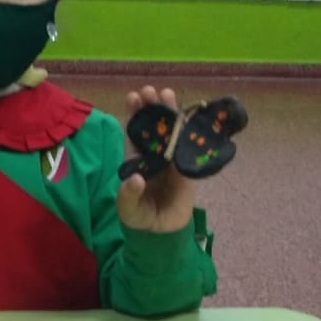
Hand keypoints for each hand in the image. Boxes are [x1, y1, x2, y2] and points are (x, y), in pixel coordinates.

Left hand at [117, 86, 196, 233]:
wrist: (163, 231)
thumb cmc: (140, 217)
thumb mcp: (129, 209)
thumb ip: (129, 195)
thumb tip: (136, 178)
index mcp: (136, 160)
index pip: (134, 133)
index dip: (134, 115)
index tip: (133, 97)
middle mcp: (153, 155)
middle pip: (153, 127)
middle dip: (151, 108)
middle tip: (150, 90)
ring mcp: (172, 159)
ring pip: (172, 131)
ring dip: (170, 112)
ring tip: (167, 93)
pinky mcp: (188, 166)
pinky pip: (190, 145)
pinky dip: (191, 130)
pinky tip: (191, 114)